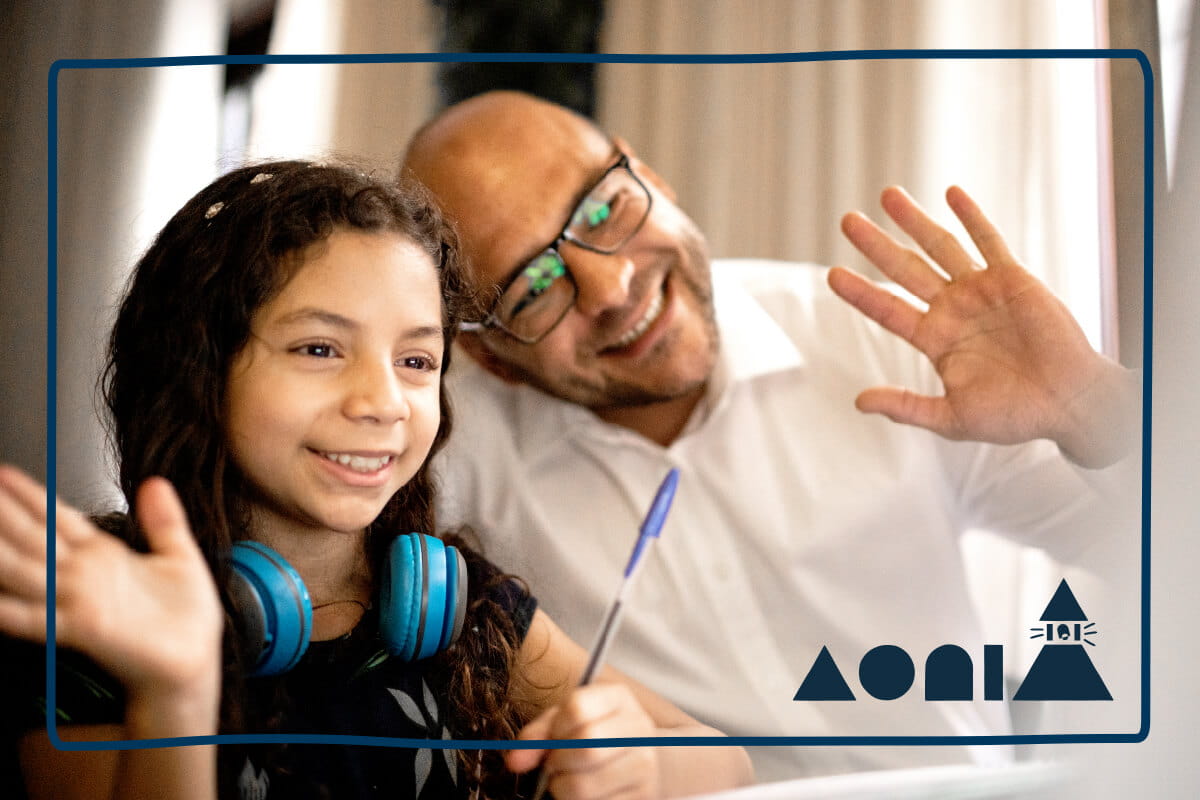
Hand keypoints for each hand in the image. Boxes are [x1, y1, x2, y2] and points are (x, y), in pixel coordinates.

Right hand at [0, 465, 222, 706]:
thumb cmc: (185, 619)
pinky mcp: (83, 629)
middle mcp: (82, 575)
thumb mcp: (179, 556)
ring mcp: (78, 601)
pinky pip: (34, 618)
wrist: (194, 662)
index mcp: (103, 555)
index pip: (56, 518)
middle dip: (1, 514)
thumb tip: (155, 482)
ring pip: (21, 569)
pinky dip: (7, 610)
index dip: (29, 494)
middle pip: (30, 537)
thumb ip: (164, 520)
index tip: (3, 472)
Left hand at [506, 682, 661, 799]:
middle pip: (586, 745)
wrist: (640, 763)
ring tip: (566, 782)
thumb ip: (537, 736)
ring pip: (586, 785)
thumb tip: (514, 761)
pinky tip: (585, 795)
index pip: (577, 708)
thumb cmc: (594, 737)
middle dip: (557, 762)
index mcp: (618, 698)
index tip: (553, 740)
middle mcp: (639, 728)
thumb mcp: (566, 724)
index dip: (554, 729)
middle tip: (554, 767)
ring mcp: (646, 764)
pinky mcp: (644, 797)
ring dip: (563, 789)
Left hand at [828, 185, 1137, 467]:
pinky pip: (988, 241)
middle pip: (905, 270)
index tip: (832, 275)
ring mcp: (981, 291)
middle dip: (877, 245)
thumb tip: (859, 402)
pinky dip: (971, 217)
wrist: (1068, 404)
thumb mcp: (951, 418)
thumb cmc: (1015, 416)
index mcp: (935, 340)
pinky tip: (951, 194)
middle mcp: (953, 310)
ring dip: (914, 221)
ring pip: (940, 248)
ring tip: (888, 195)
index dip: (860, 293)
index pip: (887, 310)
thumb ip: (906, 407)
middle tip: (848, 221)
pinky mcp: (1013, 279)